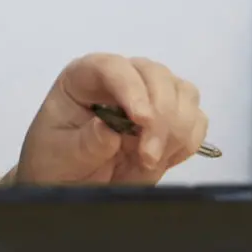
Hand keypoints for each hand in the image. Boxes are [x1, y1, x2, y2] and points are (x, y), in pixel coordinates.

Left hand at [8, 53, 208, 186]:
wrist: (70, 184)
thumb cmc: (56, 162)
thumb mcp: (60, 157)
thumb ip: (85, 143)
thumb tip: (110, 130)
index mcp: (83, 77)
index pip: (112, 66)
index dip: (131, 88)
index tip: (141, 119)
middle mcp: (120, 79)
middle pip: (156, 75)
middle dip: (161, 116)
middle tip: (148, 156)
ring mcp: (149, 96)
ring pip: (183, 93)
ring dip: (177, 130)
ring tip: (150, 161)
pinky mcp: (170, 119)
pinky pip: (196, 120)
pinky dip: (187, 141)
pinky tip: (164, 159)